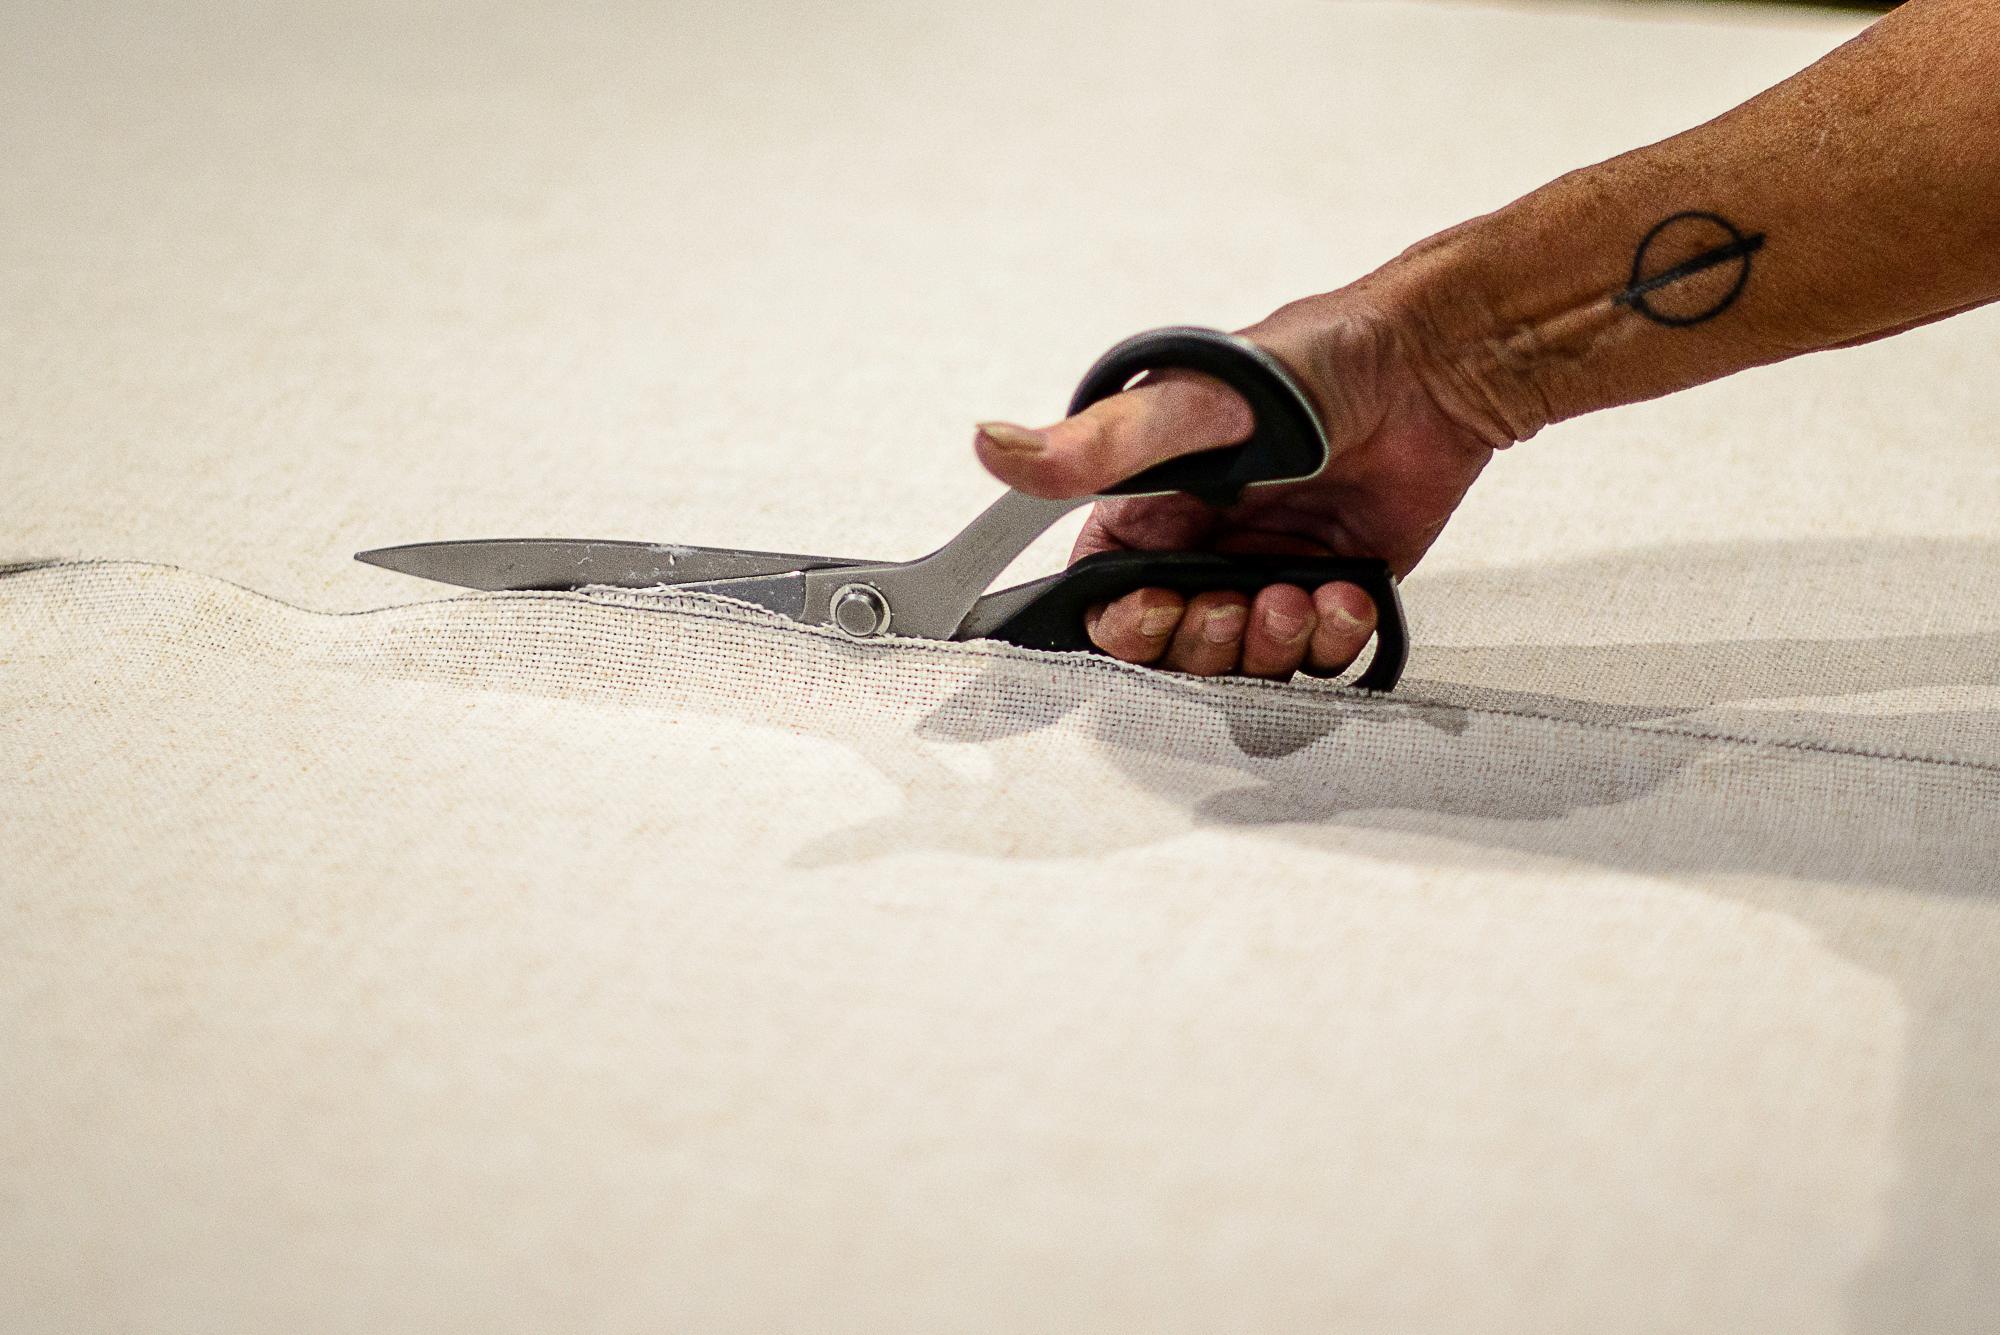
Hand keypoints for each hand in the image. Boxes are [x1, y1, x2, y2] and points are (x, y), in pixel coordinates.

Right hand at [975, 292, 1499, 677]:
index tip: (1162, 606)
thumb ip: (1094, 447)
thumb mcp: (1186, 406)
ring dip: (1273, 646)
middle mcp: (1204, 549)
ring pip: (1249, 664)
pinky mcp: (1333, 591)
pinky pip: (1320, 656)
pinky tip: (1345, 593)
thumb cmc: (1305, 368)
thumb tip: (992, 444)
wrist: (1427, 369)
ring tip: (1301, 593)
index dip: (1129, 626)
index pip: (1107, 603)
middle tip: (1243, 603)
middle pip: (1177, 649)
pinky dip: (1333, 638)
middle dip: (1209, 641)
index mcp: (1150, 512)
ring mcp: (1268, 574)